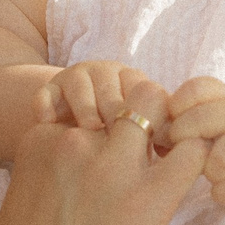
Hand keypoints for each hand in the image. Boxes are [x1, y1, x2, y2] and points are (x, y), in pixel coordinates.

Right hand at [38, 60, 161, 133]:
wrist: (75, 128)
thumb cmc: (119, 139)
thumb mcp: (141, 133)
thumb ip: (159, 135)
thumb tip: (179, 149)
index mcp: (134, 83)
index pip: (143, 89)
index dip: (145, 114)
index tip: (149, 141)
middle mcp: (106, 75)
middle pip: (111, 87)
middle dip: (116, 111)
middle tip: (120, 136)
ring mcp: (77, 79)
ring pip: (80, 85)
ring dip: (86, 107)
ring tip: (91, 130)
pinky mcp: (50, 89)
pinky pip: (45, 92)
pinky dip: (45, 105)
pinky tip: (48, 123)